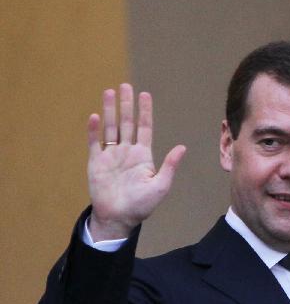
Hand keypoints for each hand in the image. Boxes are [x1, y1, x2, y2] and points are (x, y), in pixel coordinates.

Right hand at [86, 83, 186, 239]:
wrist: (118, 218)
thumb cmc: (142, 205)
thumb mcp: (160, 186)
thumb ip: (169, 166)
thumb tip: (182, 147)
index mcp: (143, 155)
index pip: (145, 128)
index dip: (145, 111)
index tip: (145, 94)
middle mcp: (127, 151)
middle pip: (127, 123)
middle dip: (126, 104)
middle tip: (125, 86)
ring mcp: (111, 156)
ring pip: (110, 128)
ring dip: (109, 111)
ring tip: (109, 93)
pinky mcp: (96, 162)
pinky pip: (94, 143)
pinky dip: (93, 130)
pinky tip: (94, 117)